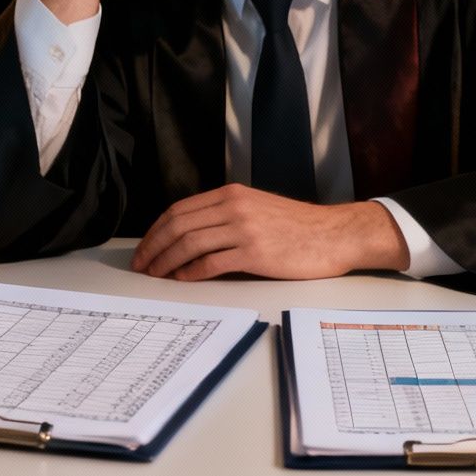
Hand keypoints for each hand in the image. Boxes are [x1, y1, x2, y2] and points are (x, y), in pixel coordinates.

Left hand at [131, 186, 410, 280]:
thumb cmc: (298, 226)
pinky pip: (211, 263)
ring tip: (157, 276)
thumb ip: (226, 215)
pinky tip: (182, 280)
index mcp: (232, 194)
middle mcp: (234, 207)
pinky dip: (190, 273)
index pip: (180, 210)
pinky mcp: (254, 253)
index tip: (145, 248)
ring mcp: (243, 229)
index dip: (156, 230)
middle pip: (178, 226)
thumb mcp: (257, 208)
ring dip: (167, 262)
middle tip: (142, 265)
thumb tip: (191, 236)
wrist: (333, 235)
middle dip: (154, 247)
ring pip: (190, 244)